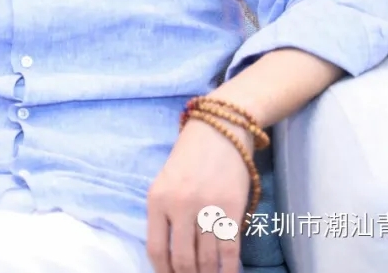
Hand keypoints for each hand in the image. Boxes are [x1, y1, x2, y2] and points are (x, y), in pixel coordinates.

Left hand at [146, 117, 252, 272]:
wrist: (219, 128)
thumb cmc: (190, 157)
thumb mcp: (165, 182)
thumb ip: (165, 214)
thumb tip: (170, 255)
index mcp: (157, 199)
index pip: (156, 249)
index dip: (163, 272)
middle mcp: (179, 205)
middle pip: (182, 259)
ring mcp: (206, 207)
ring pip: (207, 259)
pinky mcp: (232, 208)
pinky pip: (230, 251)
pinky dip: (229, 270)